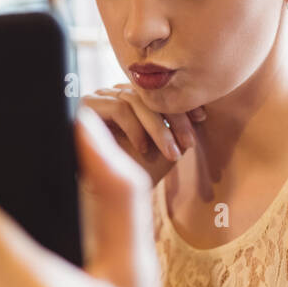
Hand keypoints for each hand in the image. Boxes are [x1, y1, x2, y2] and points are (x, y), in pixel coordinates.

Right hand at [81, 83, 204, 182]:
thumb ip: (176, 128)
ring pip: (136, 102)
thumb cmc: (130, 172)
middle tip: (189, 142)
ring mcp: (97, 98)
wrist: (100, 194)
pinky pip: (119, 109)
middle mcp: (112, 94)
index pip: (158, 92)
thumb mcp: (161, 149)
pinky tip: (143, 149)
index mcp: (129, 98)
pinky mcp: (86, 106)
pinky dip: (135, 129)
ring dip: (158, 129)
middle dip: (174, 117)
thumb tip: (199, 110)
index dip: (181, 103)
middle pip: (149, 95)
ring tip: (170, 152)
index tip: (202, 118)